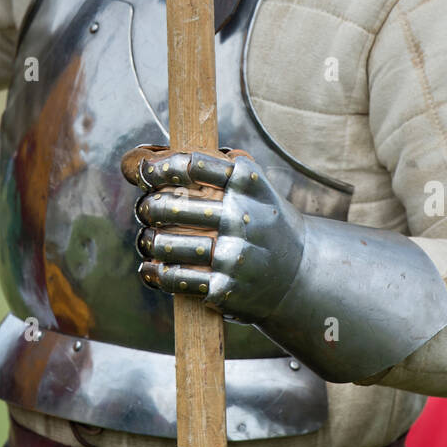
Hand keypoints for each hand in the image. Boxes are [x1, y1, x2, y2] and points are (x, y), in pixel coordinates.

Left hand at [121, 144, 304, 323]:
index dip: (160, 167)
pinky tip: (151, 268)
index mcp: (248, 183)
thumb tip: (146, 159)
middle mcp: (242, 216)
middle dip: (148, 206)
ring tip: (148, 239)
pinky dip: (156, 273)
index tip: (147, 172)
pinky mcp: (225, 287)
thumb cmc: (264, 222)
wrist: (300, 274)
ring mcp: (233, 254)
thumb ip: (216, 170)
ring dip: (148, 241)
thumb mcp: (255, 188)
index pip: (191, 165)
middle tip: (145, 208)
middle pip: (169, 206)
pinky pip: (174, 277)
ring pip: (165, 244)